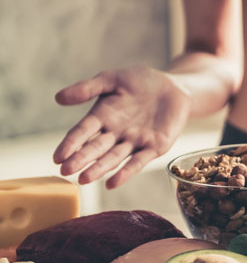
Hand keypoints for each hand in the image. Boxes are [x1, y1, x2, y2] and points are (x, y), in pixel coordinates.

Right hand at [53, 66, 190, 188]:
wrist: (173, 86)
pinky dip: (126, 172)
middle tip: (66, 171)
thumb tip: (58, 98)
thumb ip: (87, 88)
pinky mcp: (154, 147)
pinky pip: (139, 161)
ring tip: (84, 179)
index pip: (82, 132)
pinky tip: (112, 183)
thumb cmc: (140, 81)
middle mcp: (116, 133)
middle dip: (81, 159)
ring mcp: (135, 141)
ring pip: (114, 157)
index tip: (57, 157)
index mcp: (102, 116)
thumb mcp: (112, 79)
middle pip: (96, 148)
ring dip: (99, 168)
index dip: (70, 144)